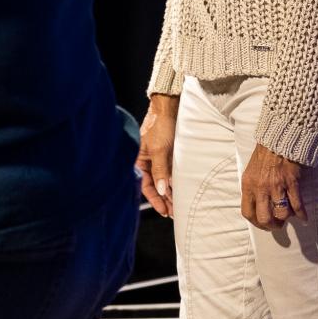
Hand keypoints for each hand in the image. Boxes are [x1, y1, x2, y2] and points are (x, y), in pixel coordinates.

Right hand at [136, 94, 178, 217]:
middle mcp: (146, 161)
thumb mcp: (159, 150)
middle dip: (164, 199)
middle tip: (174, 212)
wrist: (168, 106)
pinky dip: (173, 182)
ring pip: (162, 180)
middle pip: (154, 185)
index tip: (164, 211)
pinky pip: (169, 172)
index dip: (155, 200)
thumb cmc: (159, 125)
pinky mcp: (166, 154)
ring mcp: (157, 158)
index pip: (145, 185)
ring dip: (170, 192)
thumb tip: (161, 190)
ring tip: (178, 205)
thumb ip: (160, 171)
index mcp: (138, 161)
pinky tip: (179, 191)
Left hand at [240, 143, 307, 230]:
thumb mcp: (250, 172)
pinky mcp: (291, 182)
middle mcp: (261, 187)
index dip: (256, 223)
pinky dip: (301, 214)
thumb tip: (256, 206)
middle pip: (265, 218)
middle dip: (272, 225)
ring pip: (282, 213)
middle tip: (277, 225)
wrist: (278, 139)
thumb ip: (252, 189)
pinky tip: (303, 218)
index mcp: (248, 185)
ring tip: (288, 217)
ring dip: (286, 218)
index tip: (263, 225)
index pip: (248, 213)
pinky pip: (297, 205)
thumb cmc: (263, 155)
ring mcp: (277, 185)